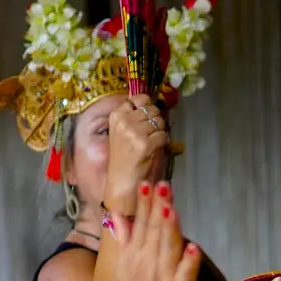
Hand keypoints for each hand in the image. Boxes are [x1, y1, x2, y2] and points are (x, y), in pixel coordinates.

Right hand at [105, 94, 168, 216]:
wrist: (122, 183)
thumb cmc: (124, 158)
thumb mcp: (123, 132)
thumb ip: (134, 116)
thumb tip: (151, 103)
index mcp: (116, 116)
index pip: (139, 98)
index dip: (147, 106)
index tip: (146, 118)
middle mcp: (124, 121)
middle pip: (152, 109)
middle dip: (155, 120)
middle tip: (150, 135)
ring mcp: (134, 132)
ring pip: (159, 121)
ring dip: (160, 132)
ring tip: (151, 143)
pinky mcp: (146, 144)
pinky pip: (164, 135)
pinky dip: (164, 142)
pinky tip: (155, 150)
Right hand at [109, 182, 199, 280]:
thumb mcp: (124, 269)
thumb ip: (125, 242)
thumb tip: (119, 218)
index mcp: (133, 258)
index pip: (140, 226)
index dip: (144, 205)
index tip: (147, 185)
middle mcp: (147, 265)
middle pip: (155, 232)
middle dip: (158, 207)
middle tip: (163, 186)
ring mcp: (164, 278)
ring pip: (168, 248)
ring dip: (170, 228)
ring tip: (171, 207)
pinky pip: (185, 274)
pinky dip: (189, 262)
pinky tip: (194, 247)